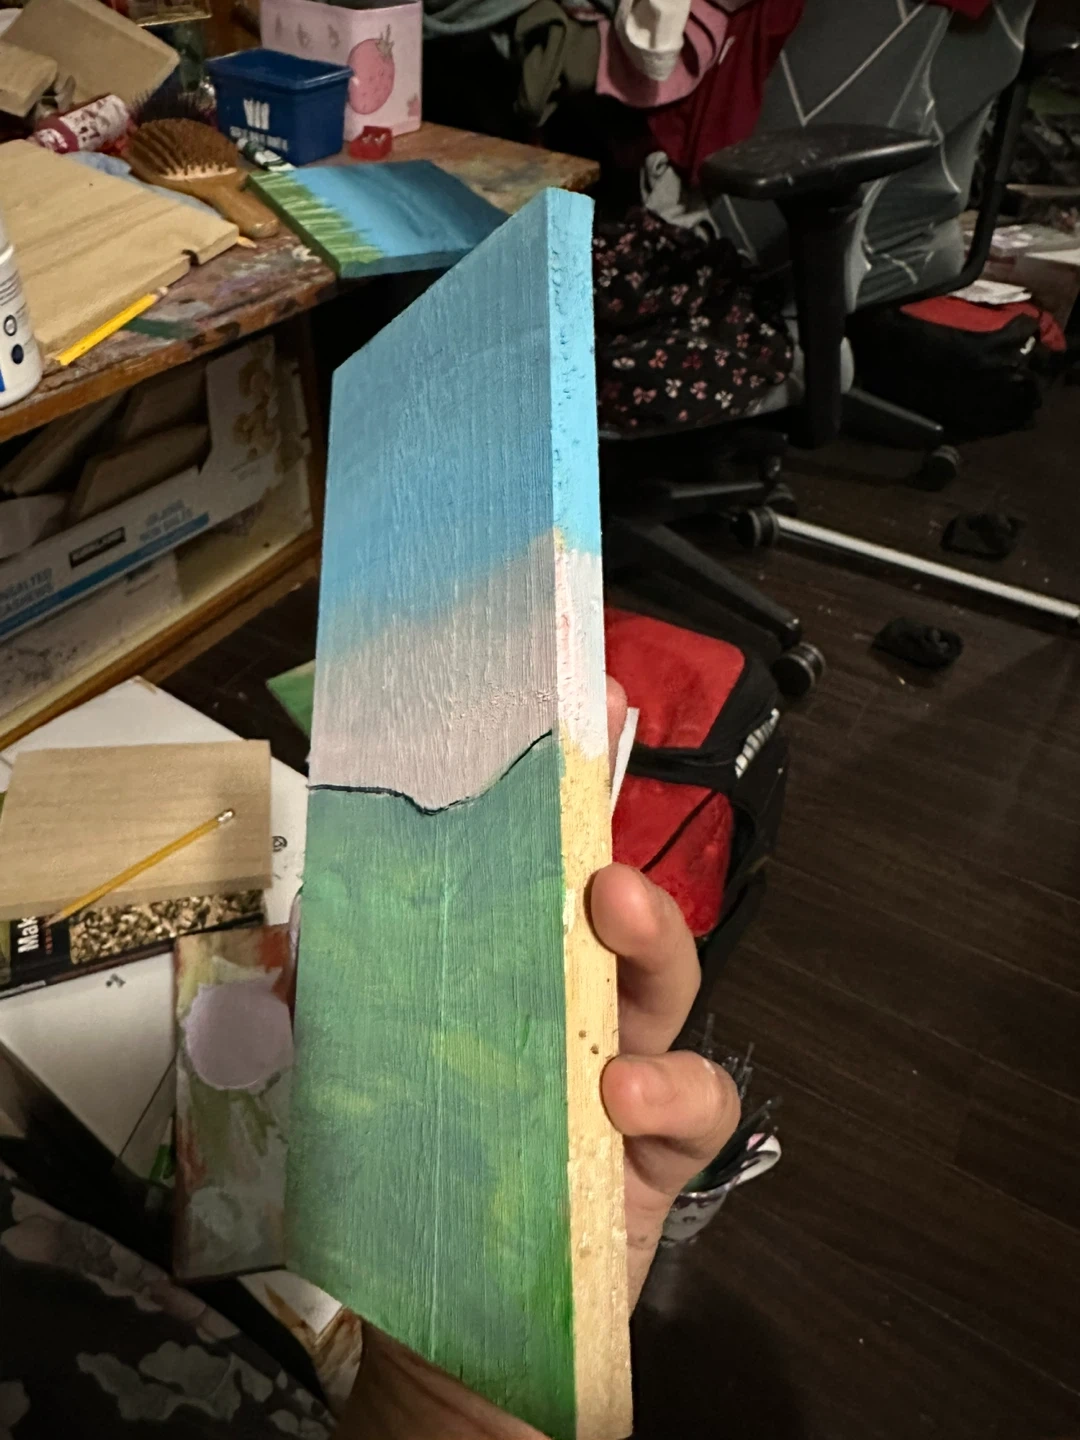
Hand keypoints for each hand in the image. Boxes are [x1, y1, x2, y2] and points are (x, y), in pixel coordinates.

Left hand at [337, 680, 739, 1437]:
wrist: (444, 1318)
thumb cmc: (407, 1180)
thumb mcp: (350, 1079)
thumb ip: (335, 1001)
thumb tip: (296, 929)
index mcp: (513, 981)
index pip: (545, 878)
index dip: (567, 806)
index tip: (580, 728)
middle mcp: (577, 1014)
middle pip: (621, 923)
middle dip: (621, 872)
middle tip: (598, 858)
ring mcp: (623, 1080)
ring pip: (671, 995)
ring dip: (653, 955)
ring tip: (616, 936)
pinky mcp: (656, 1156)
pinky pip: (698, 1105)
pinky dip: (671, 1091)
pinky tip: (621, 1100)